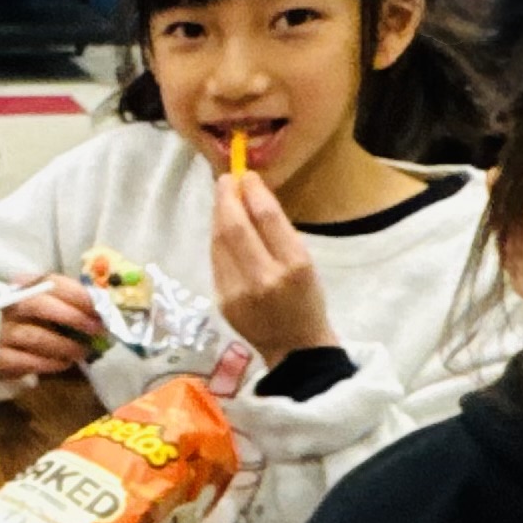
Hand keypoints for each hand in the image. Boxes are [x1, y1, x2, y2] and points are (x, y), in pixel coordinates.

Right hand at [0, 279, 105, 378]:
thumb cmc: (17, 324)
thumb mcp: (34, 308)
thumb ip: (61, 303)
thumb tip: (100, 308)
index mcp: (18, 287)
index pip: (50, 282)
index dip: (77, 293)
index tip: (100, 306)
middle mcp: (5, 306)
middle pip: (39, 304)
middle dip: (73, 316)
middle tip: (96, 329)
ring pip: (35, 336)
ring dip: (64, 345)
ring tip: (82, 352)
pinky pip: (25, 361)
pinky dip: (48, 363)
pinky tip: (62, 364)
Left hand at [209, 169, 336, 363]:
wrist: (295, 348)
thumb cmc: (306, 300)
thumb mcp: (305, 263)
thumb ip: (278, 232)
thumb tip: (251, 195)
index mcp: (294, 266)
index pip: (267, 218)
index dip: (253, 191)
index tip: (246, 175)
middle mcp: (264, 279)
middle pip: (236, 228)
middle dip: (226, 198)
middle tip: (225, 180)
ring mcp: (238, 292)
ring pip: (219, 242)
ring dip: (218, 216)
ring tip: (223, 199)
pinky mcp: (222, 301)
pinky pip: (216, 261)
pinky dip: (217, 239)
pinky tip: (221, 228)